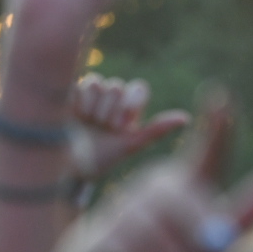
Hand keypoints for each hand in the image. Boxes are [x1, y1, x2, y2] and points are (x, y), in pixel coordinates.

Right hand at [43, 95, 252, 251]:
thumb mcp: (217, 239)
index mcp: (186, 187)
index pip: (205, 155)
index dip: (214, 130)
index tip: (220, 96)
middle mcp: (150, 191)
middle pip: (172, 192)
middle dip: (194, 224)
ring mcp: (120, 213)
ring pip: (149, 227)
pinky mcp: (97, 242)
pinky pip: (124, 250)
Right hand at [67, 75, 190, 179]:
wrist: (67, 168)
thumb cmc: (100, 159)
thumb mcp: (129, 146)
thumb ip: (155, 130)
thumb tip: (186, 118)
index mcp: (128, 106)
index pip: (137, 88)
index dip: (130, 105)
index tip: (121, 126)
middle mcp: (110, 96)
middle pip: (116, 87)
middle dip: (108, 113)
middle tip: (100, 130)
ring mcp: (89, 93)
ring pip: (98, 83)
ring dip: (91, 109)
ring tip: (86, 125)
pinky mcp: (68, 92)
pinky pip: (78, 85)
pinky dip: (76, 104)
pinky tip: (72, 118)